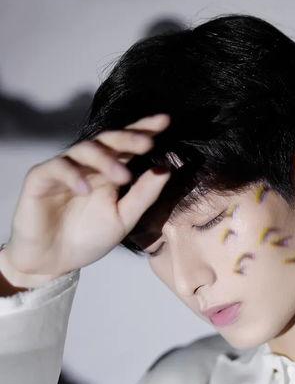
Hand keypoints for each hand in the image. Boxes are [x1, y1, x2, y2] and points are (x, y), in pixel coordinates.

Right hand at [2, 114, 170, 279]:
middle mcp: (87, 165)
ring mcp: (63, 169)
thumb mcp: (123, 219)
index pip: (127, 145)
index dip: (144, 130)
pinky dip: (73, 176)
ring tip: (122, 176)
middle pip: (107, 140)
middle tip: (148, 142)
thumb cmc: (88, 239)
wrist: (54, 261)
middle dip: (128, 138)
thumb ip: (143, 195)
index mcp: (109, 172)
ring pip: (84, 150)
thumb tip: (165, 170)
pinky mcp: (40, 178)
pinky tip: (86, 189)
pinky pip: (57, 168)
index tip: (165, 121)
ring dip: (105, 160)